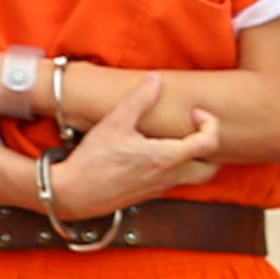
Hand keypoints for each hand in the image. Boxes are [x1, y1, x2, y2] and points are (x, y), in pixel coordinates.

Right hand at [50, 70, 224, 214]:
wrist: (69, 194)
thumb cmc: (90, 163)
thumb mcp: (114, 123)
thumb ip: (138, 99)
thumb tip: (154, 81)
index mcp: (166, 158)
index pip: (209, 142)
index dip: (209, 124)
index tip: (194, 115)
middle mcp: (166, 177)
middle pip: (209, 170)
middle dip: (210, 152)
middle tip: (197, 135)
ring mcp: (156, 189)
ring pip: (192, 180)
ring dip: (193, 162)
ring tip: (180, 146)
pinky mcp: (143, 197)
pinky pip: (170, 185)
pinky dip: (173, 171)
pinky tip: (156, 160)